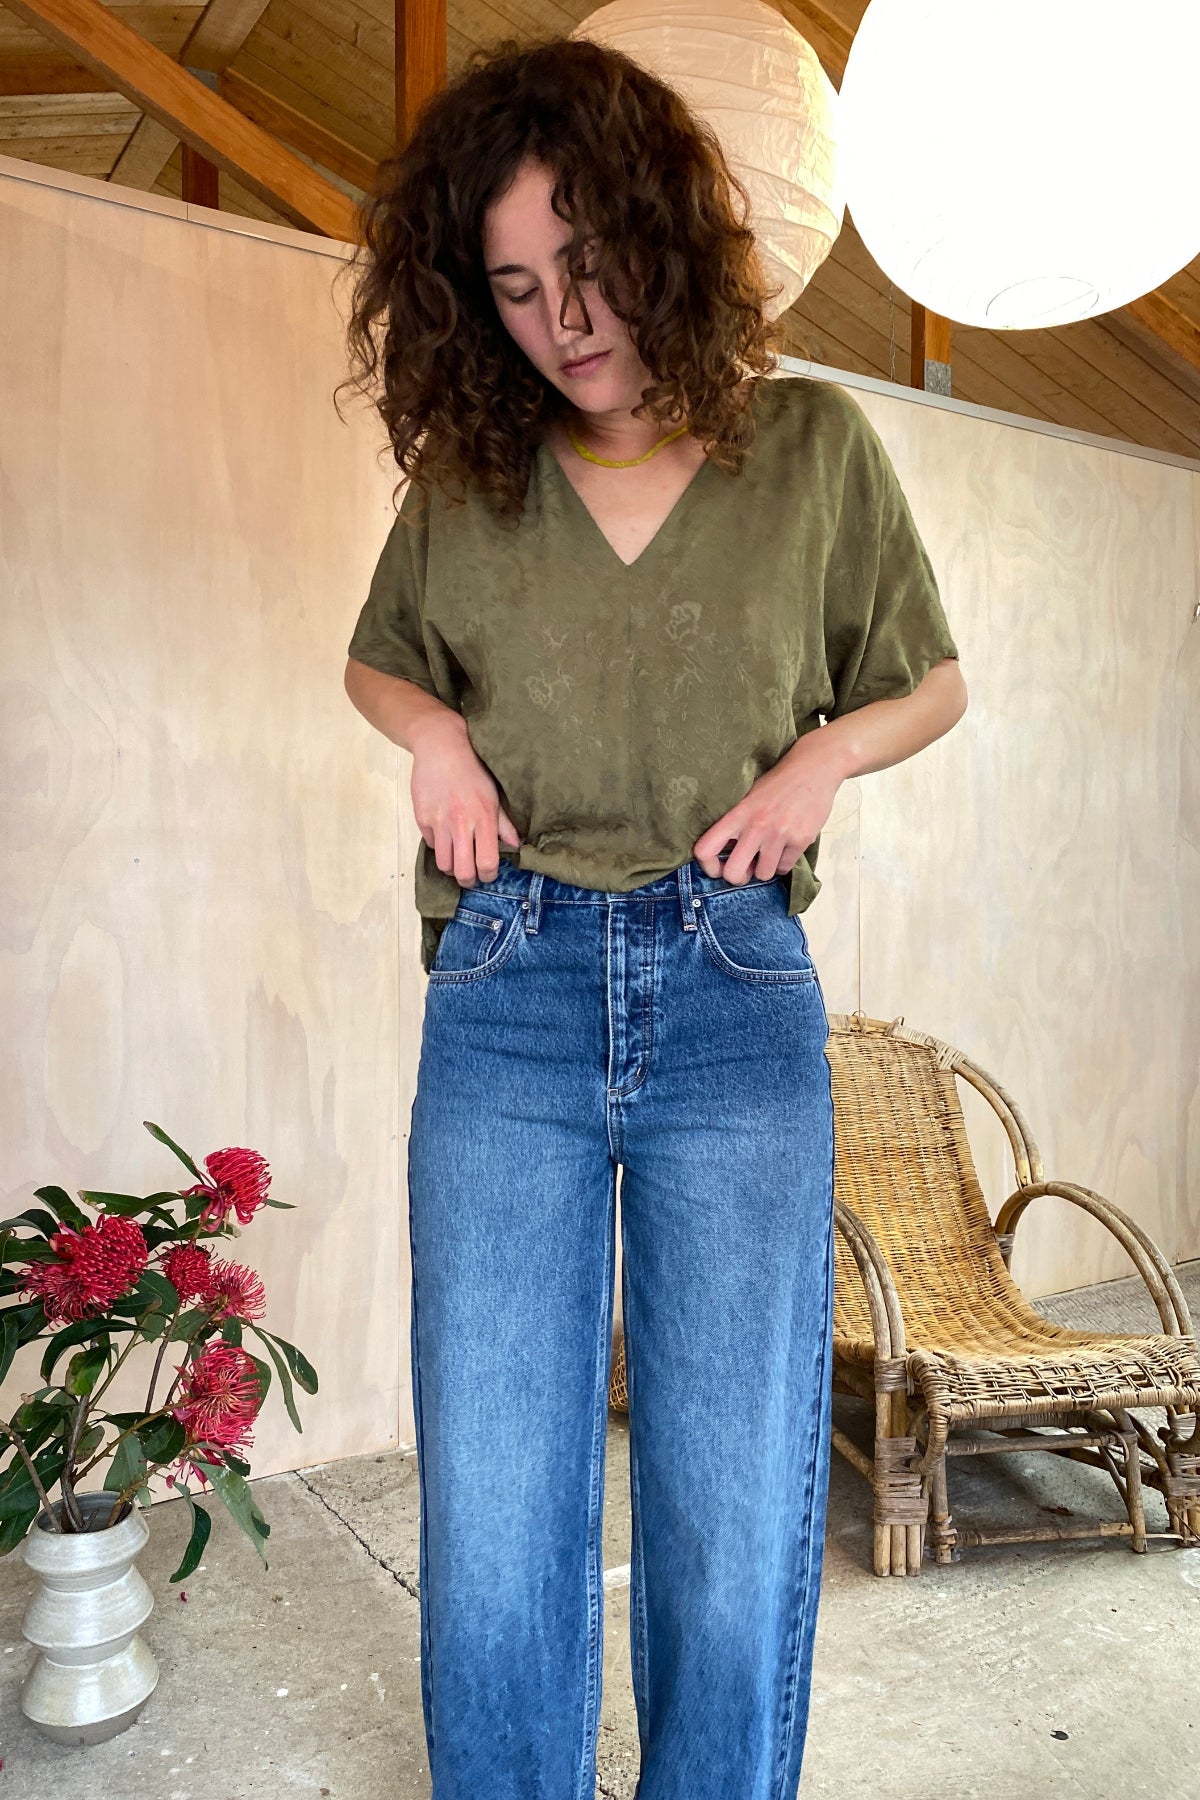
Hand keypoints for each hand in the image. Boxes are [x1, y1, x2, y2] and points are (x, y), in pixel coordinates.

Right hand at [409, 714, 521, 887]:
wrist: (440, 746)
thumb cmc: (472, 768)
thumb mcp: (493, 793)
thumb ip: (503, 823)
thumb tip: (515, 845)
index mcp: (483, 818)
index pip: (487, 863)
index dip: (488, 876)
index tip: (488, 874)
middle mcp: (460, 824)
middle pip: (462, 872)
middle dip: (468, 880)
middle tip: (471, 876)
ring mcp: (439, 822)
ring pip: (444, 863)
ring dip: (452, 866)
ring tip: (457, 858)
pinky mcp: (422, 818)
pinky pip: (431, 845)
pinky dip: (439, 846)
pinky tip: (445, 835)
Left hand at [693, 734, 843, 884]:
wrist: (813, 769)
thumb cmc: (778, 783)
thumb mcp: (748, 796)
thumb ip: (734, 821)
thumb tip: (724, 852)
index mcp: (737, 814)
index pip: (706, 849)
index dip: (708, 866)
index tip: (717, 867)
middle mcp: (756, 826)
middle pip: (733, 873)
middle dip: (739, 877)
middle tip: (746, 868)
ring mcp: (779, 834)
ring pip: (763, 875)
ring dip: (765, 869)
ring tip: (768, 854)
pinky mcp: (801, 840)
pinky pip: (785, 868)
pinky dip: (784, 863)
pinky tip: (785, 848)